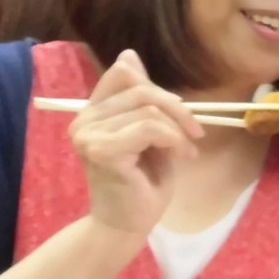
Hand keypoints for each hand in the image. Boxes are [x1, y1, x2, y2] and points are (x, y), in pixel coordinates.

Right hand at [68, 50, 203, 236]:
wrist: (127, 224)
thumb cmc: (140, 182)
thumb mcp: (147, 132)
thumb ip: (140, 99)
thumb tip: (129, 55)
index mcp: (92, 110)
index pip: (122, 73)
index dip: (155, 86)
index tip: (178, 112)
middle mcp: (84, 118)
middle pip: (140, 88)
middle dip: (177, 109)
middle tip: (194, 134)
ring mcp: (89, 134)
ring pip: (149, 109)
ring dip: (178, 129)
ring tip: (186, 150)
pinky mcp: (102, 150)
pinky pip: (149, 128)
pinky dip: (174, 139)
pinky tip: (181, 156)